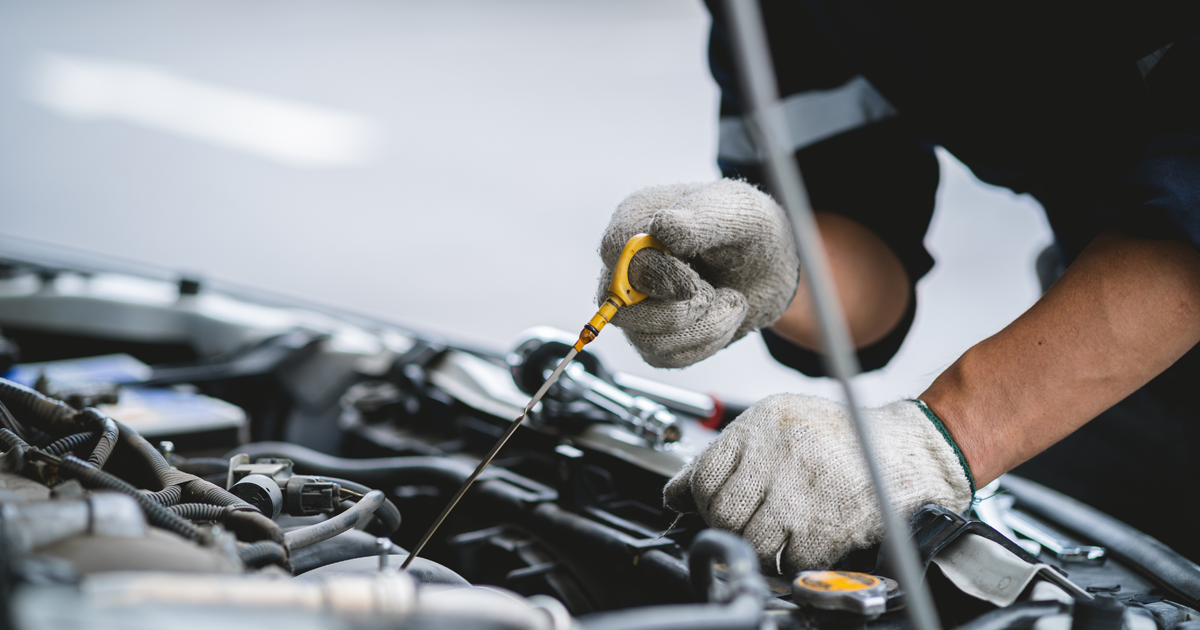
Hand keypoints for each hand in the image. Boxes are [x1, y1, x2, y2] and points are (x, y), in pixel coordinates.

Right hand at [597, 179, 798, 367]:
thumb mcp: (738, 213)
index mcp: (636, 220)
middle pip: (621, 307)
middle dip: (680, 311)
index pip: (616, 251)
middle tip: (715, 292)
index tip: (694, 283)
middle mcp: (627, 263)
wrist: (771, 267)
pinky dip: (705, 342)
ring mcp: (636, 303)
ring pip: (646, 339)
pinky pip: (665, 357)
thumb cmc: (752, 230)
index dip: (653, 274)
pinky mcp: (653, 334)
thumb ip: (700, 219)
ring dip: (702, 328)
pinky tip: (723, 318)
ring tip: (731, 302)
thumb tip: (660, 228)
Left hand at [664, 395, 973, 572]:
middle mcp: (779, 452)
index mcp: (762, 423)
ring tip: (779, 534)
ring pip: (752, 540)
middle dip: (730, 526)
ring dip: (763, 547)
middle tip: (749, 524)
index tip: (711, 508)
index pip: (703, 475)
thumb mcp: (779, 427)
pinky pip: (791, 558)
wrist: (910, 451)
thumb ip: (728, 456)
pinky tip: (809, 539)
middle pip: (723, 512)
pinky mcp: (827, 523)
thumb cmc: (842, 439)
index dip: (702, 500)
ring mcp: (803, 489)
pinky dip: (797, 559)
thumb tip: (676, 491)